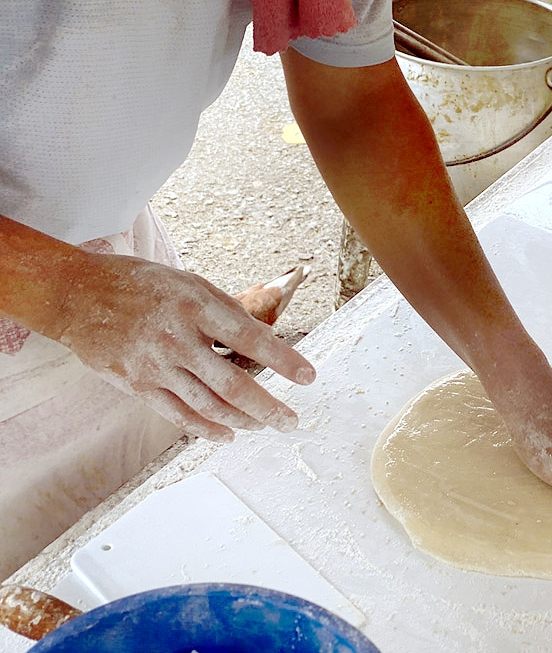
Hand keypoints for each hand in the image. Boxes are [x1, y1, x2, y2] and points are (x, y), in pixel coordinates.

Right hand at [52, 253, 315, 440]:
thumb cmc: (142, 286)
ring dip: (244, 421)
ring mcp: (156, 366)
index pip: (251, 337)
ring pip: (209, 406)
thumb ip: (227, 311)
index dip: (284, 360)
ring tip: (266, 425)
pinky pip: (180, 416)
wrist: (77, 296)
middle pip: (233, 385)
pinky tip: (229, 434)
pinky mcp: (138, 386)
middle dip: (269, 408)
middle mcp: (177, 338)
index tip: (308, 376)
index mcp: (196, 305)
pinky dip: (208, 429)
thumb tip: (266, 339)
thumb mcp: (189, 283)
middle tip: (291, 421)